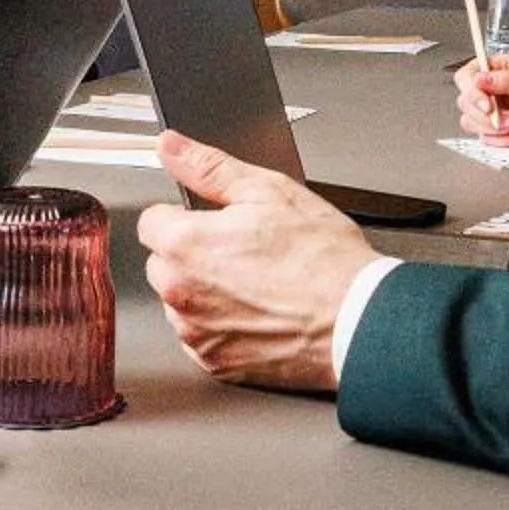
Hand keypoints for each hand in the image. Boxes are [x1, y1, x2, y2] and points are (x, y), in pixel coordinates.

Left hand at [137, 134, 378, 394]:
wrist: (356, 319)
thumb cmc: (322, 259)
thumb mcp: (267, 191)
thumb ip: (207, 166)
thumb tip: (171, 147)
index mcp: (185, 244)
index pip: (152, 221)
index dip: (185, 216)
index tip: (213, 223)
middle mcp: (181, 293)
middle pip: (163, 264)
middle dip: (192, 255)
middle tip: (242, 252)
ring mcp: (196, 332)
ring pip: (181, 304)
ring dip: (205, 294)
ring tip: (255, 285)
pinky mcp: (215, 363)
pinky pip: (201, 339)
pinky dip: (221, 328)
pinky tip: (257, 313)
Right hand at [452, 56, 508, 147]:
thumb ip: (506, 80)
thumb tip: (481, 78)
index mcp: (500, 70)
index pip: (468, 76)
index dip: (472, 92)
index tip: (488, 104)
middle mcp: (493, 90)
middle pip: (466, 103)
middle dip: (488, 116)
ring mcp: (495, 111)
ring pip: (472, 123)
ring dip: (497, 129)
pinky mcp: (499, 131)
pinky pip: (487, 139)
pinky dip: (503, 140)